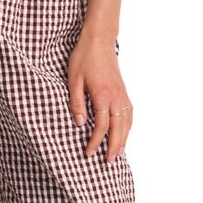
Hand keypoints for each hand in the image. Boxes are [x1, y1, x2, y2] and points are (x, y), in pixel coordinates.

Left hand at [67, 26, 132, 162]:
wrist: (99, 40)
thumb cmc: (84, 57)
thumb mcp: (73, 79)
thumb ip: (76, 102)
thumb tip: (79, 123)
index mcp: (103, 95)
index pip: (101, 126)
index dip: (95, 141)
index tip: (88, 153)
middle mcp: (116, 96)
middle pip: (118, 128)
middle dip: (114, 146)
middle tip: (108, 162)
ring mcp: (123, 94)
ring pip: (127, 122)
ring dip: (124, 139)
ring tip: (118, 154)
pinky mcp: (124, 91)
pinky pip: (129, 113)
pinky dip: (128, 127)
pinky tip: (124, 133)